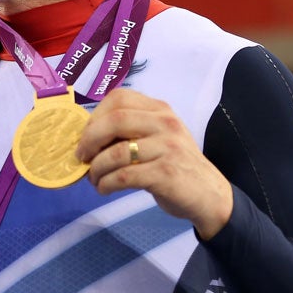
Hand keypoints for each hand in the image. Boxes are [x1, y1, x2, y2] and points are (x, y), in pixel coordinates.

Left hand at [75, 88, 232, 239]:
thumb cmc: (175, 165)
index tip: (86, 137)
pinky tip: (105, 189)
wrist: (210, 194)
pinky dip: (107, 184)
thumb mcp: (158, 138)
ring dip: (96, 169)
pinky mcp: (166, 173)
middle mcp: (165, 123)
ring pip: (116, 152)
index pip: (119, 98)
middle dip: (89, 140)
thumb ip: (130, 131)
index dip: (94, 116)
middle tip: (82, 158)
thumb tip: (86, 139)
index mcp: (160, 110)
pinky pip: (124, 176)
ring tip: (94, 179)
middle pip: (114, 120)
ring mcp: (168, 147)